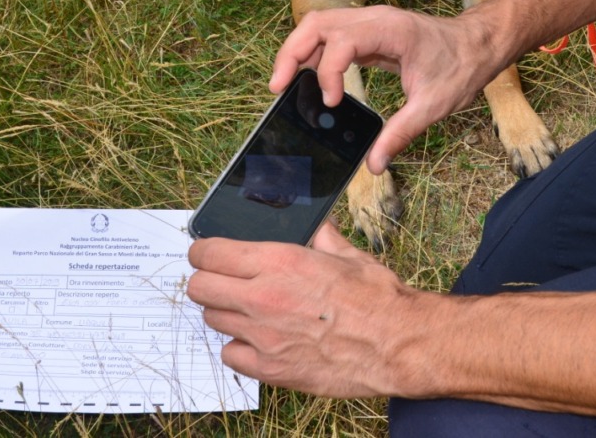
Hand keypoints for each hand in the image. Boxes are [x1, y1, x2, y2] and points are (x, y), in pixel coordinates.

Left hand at [187, 222, 418, 397]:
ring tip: (249, 311)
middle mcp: (264, 297)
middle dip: (206, 281)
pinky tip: (260, 341)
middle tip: (223, 282)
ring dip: (225, 313)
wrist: (396, 343)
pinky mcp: (270, 368)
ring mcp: (263, 336)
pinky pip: (230, 355)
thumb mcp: (350, 256)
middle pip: (199, 287)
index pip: (210, 253)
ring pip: (212, 320)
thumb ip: (324, 239)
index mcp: (280, 262)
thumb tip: (319, 226)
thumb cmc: (377, 299)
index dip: (204, 252)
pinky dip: (240, 348)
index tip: (207, 254)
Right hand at [270, 5, 501, 172]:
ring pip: (318, 26)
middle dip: (291, 53)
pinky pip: (331, 37)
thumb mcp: (434, 105)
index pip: (341, 42)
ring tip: (286, 86)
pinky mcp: (368, 33)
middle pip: (316, 24)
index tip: (330, 103)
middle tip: (277, 88)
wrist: (479, 45)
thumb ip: (401, 133)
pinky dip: (315, 55)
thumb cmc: (461, 66)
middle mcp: (374, 20)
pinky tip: (312, 82)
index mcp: (390, 30)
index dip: (329, 72)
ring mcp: (369, 23)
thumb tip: (376, 164)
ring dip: (298, 52)